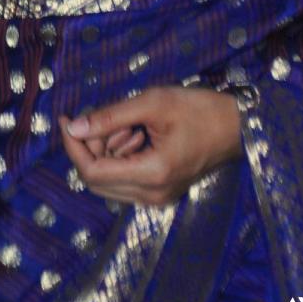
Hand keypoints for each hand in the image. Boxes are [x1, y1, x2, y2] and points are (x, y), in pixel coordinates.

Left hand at [58, 85, 242, 207]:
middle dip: (90, 147)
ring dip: (106, 152)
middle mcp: (151, 196)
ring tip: (127, 124)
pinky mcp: (160, 193)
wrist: (235, 126)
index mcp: (151, 175)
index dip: (74, 147)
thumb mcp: (153, 103)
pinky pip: (124, 181)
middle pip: (97, 181)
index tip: (66, 119)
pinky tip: (134, 135)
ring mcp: (157, 199)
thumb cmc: (198, 109)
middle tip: (99, 118)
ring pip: (109, 182)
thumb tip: (73, 127)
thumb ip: (110, 116)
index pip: (93, 172)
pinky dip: (119, 157)